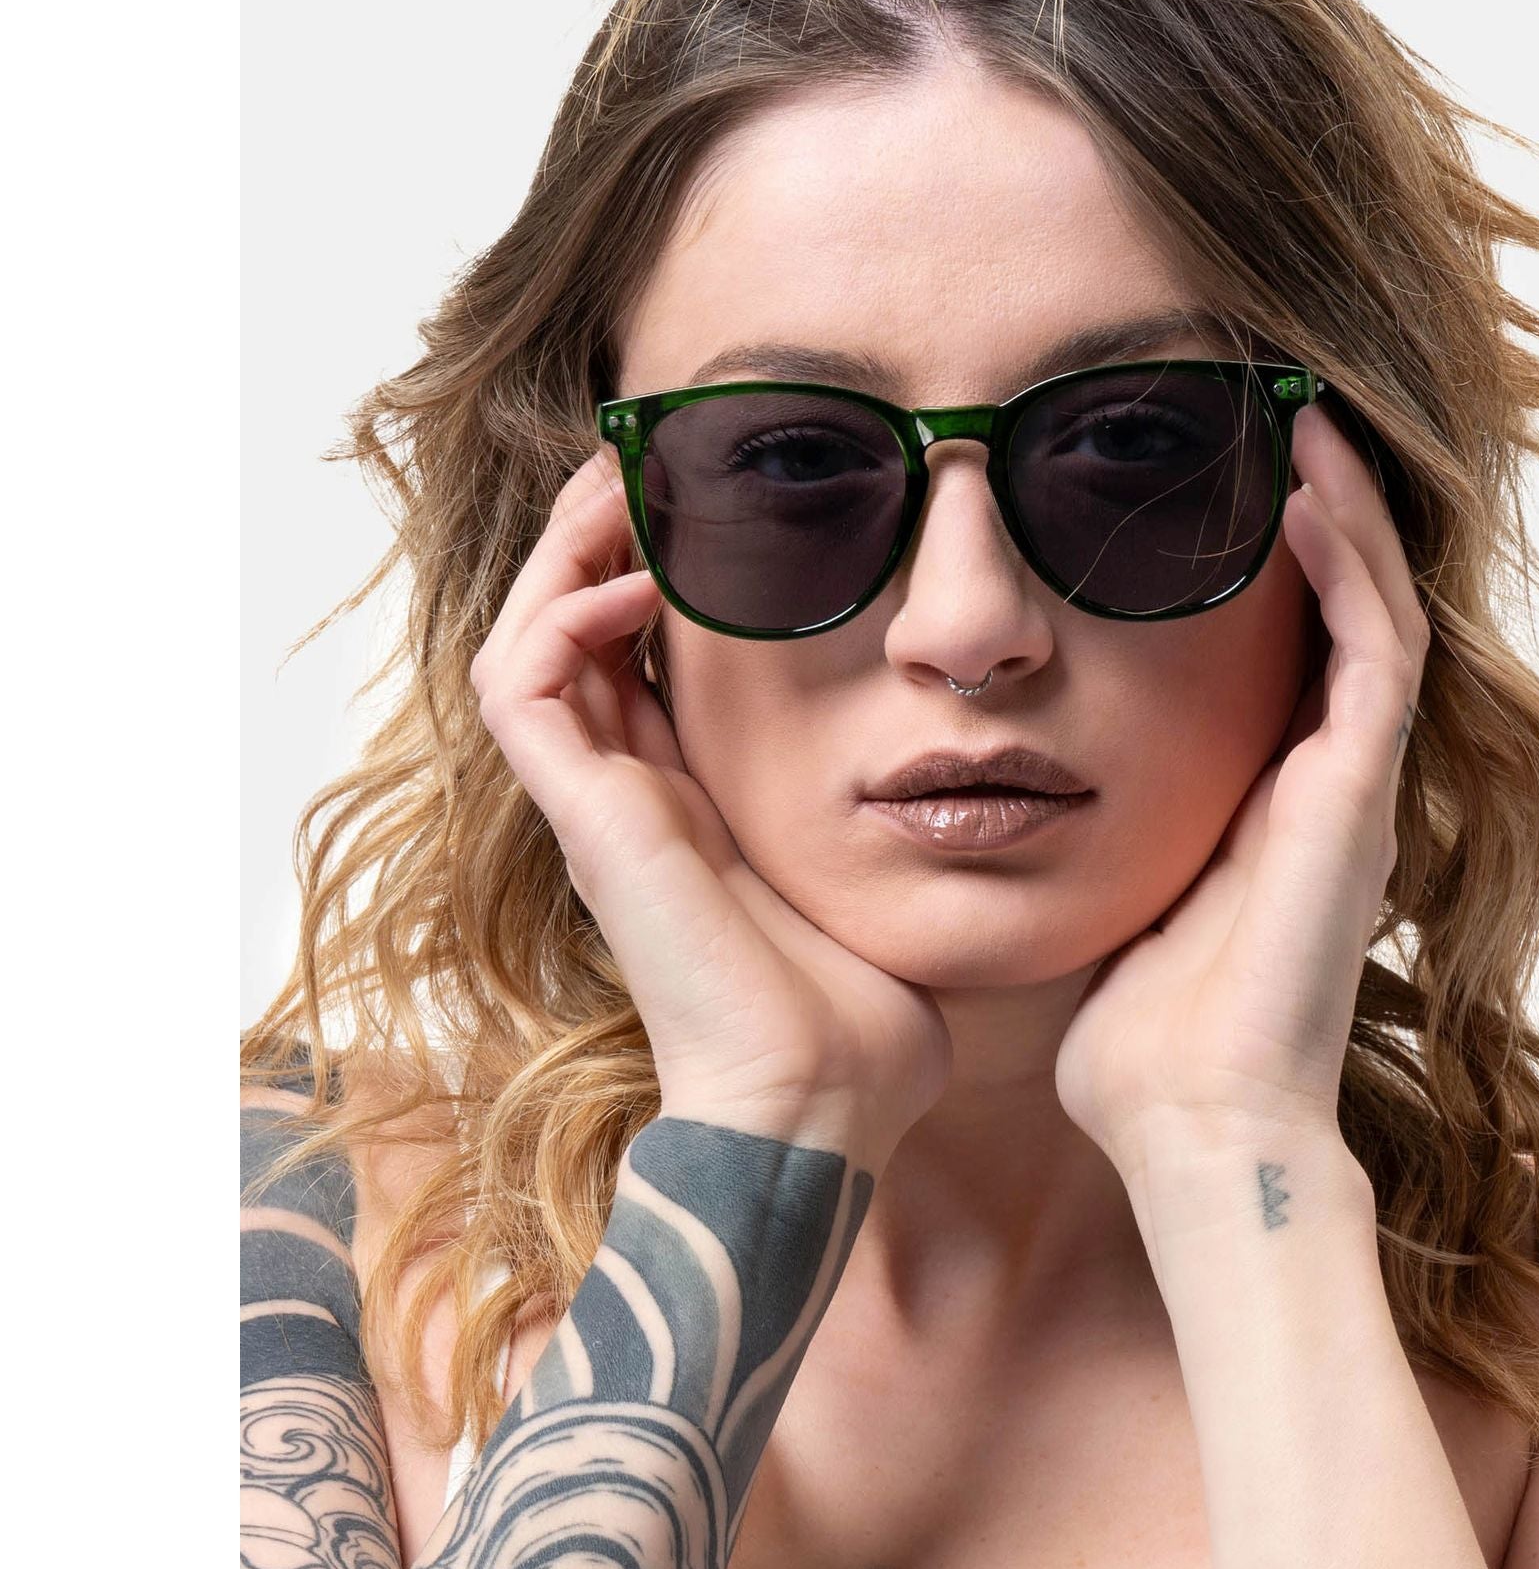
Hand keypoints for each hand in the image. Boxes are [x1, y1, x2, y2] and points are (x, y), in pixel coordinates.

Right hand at [469, 448, 951, 1150]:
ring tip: (628, 487)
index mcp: (698, 810)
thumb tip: (983, 785)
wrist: (822, 1105)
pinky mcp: (589, 823)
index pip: (646, 664)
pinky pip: (525, 688)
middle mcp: (636, 798)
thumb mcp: (888, 885)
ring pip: (530, 642)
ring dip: (567, 557)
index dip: (659, 579)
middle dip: (605, 541)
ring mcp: (602, 810)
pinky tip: (638, 583)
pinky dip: (562, 618)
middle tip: (655, 463)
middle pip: (578, 635)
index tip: (718, 505)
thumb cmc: (866, 1019)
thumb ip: (907, 827)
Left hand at [1054, 403, 1429, 1175]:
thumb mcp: (1104, 913)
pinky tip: (1301, 486)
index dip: (1262, 573)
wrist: (1193, 1130)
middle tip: (1263, 417)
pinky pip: (1374, 650)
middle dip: (1313, 516)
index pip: (1276, 659)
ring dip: (1342, 510)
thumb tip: (1010, 813)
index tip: (1198, 490)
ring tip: (1296, 414)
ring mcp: (1348, 789)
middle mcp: (1319, 788)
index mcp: (1259, 811)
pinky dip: (1348, 563)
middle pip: (1335, 616)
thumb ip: (1089, 852)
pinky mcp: (1357, 797)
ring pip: (1374, 610)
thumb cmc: (1140, 1048)